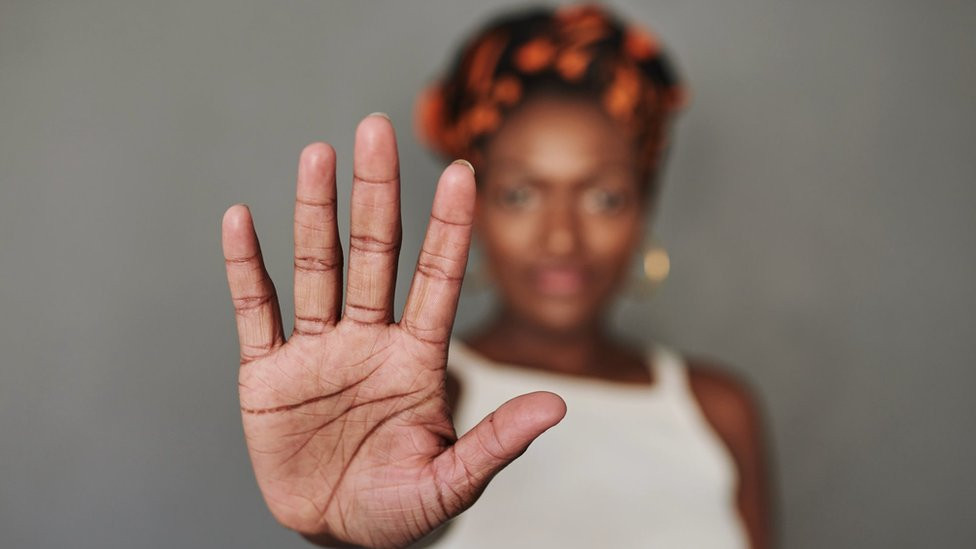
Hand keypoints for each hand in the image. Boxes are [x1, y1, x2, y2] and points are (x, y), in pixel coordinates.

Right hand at [221, 114, 565, 547]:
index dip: (449, 229)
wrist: (334, 532)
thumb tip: (559, 405)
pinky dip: (245, 267)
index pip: (437, 281)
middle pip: (374, 253)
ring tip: (319, 154)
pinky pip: (255, 310)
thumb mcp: (452, 483)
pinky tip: (243, 219)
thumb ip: (498, 443)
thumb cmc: (399, 509)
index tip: (463, 173)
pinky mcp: (266, 373)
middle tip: (376, 128)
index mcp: (416, 360)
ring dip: (314, 212)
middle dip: (377, 193)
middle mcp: (368, 340)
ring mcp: (316, 352)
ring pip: (316, 268)